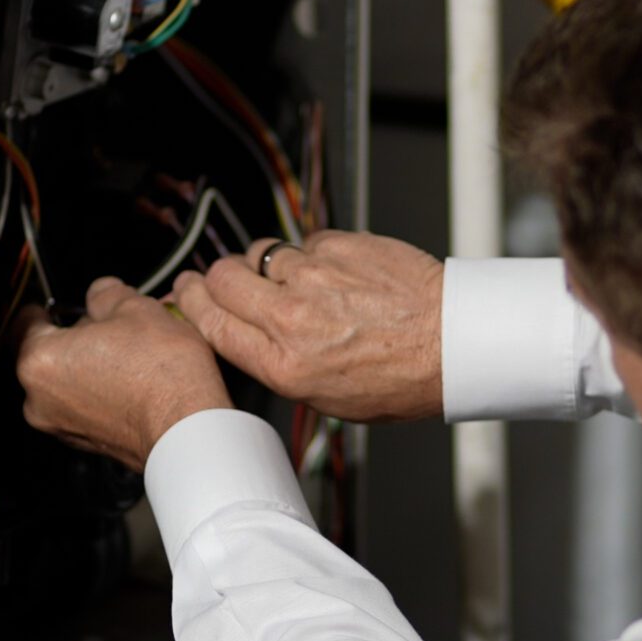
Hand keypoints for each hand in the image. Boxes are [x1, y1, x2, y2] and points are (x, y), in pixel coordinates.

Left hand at [16, 277, 233, 468]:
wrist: (189, 428)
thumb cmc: (162, 375)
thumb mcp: (135, 308)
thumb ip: (106, 294)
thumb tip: (101, 293)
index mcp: (39, 361)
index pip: (26, 321)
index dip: (47, 306)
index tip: (57, 304)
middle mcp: (40, 400)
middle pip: (50, 354)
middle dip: (77, 338)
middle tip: (111, 326)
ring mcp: (63, 426)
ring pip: (69, 382)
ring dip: (92, 366)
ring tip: (130, 354)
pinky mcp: (89, 443)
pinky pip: (87, 406)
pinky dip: (104, 392)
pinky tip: (135, 381)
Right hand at [169, 230, 444, 422]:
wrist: (454, 342)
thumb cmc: (401, 378)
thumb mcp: (326, 398)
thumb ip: (278, 362)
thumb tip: (249, 335)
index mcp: (283, 364)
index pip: (209, 322)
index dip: (191, 301)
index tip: (187, 291)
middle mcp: (291, 318)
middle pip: (221, 277)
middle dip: (218, 277)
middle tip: (227, 278)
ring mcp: (314, 276)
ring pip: (260, 252)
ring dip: (267, 263)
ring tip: (295, 280)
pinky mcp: (339, 245)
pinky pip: (304, 242)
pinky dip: (312, 254)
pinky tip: (337, 274)